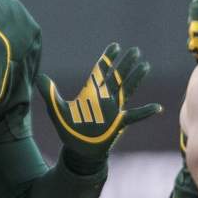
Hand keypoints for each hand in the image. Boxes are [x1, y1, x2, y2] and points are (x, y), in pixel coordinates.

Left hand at [36, 42, 162, 168]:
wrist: (79, 151)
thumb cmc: (70, 131)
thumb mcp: (57, 111)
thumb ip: (50, 94)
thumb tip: (40, 77)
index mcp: (91, 93)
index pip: (101, 71)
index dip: (108, 58)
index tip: (115, 46)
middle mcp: (104, 98)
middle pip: (117, 77)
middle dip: (125, 64)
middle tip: (135, 50)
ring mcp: (113, 110)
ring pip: (127, 90)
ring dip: (135, 79)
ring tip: (145, 65)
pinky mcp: (119, 124)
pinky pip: (134, 116)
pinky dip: (145, 112)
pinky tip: (157, 107)